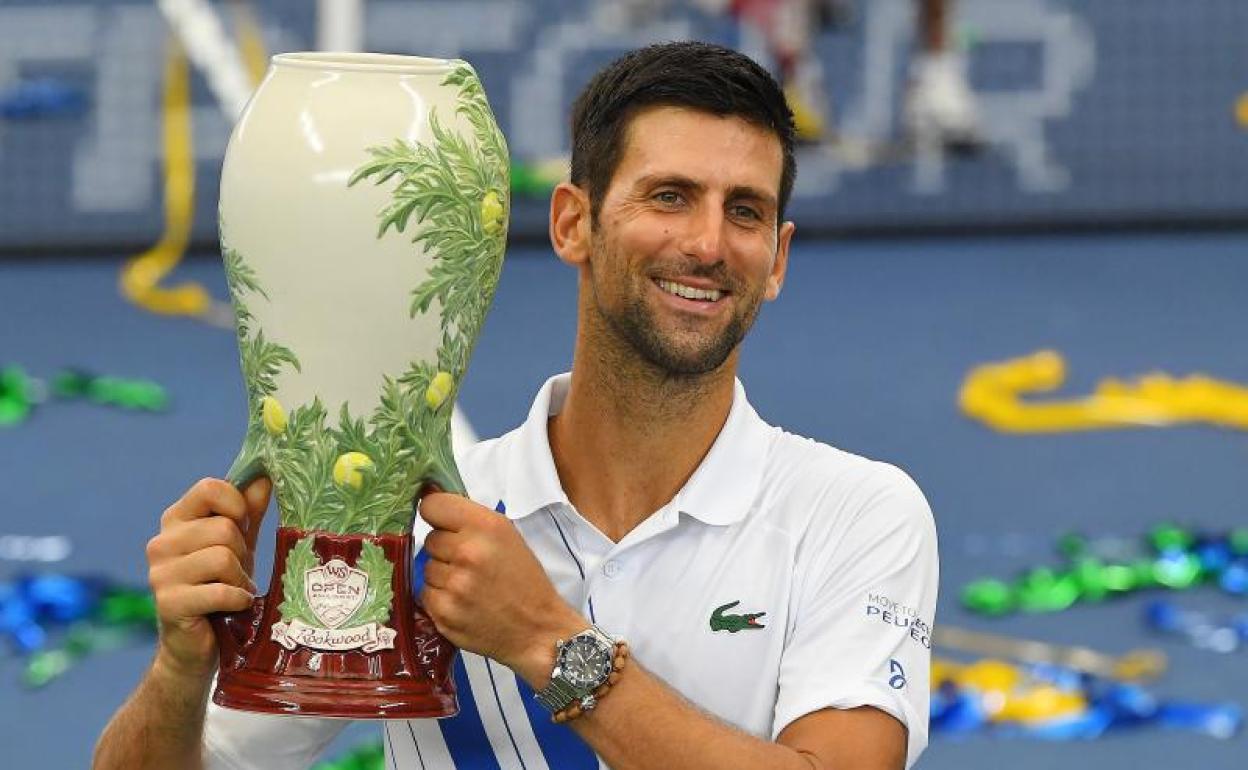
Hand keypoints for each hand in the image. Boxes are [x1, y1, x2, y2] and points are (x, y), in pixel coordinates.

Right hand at [144, 476, 270, 681]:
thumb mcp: (239, 544)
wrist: (196, 645)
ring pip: (223, 557)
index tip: (243, 526)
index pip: (210, 488)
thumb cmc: (219, 586)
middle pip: (223, 528)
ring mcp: (160, 574)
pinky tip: (233, 607)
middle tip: (236, 572)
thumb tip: (265, 475)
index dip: (237, 505)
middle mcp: (161, 543)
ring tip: (233, 590)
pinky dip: (238, 599)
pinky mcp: (169, 603)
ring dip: (240, 579)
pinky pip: (221, 590)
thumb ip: (248, 511)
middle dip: (243, 552)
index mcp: (176, 520)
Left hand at [418, 492, 584, 685]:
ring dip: (443, 575)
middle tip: (471, 563)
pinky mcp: (443, 613)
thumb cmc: (525, 580)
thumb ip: (470, 518)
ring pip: (427, 568)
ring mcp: (453, 585)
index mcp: (486, 527)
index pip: (432, 505)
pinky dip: (441, 598)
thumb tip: (428, 494)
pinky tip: (463, 603)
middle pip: (430, 539)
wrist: (538, 630)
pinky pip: (426, 594)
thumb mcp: (507, 536)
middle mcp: (467, 552)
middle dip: (446, 549)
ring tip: (470, 586)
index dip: (436, 513)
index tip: (444, 522)